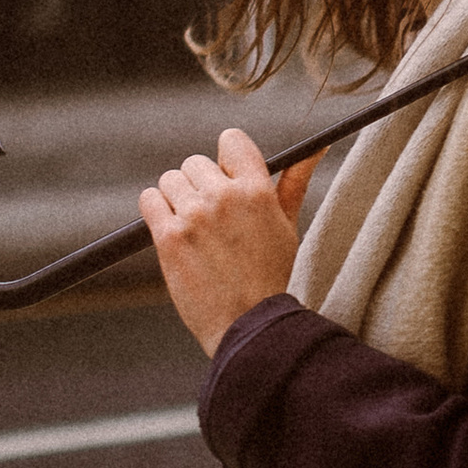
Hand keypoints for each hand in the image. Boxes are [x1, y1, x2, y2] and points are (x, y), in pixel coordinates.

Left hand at [136, 129, 318, 358]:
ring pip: (170, 180)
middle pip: (194, 163)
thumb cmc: (271, 276)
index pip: (231, 140)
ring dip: (177, 200)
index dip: (225, 161)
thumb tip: (317, 146)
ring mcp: (194, 216)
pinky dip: (156, 212)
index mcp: (257, 190)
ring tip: (194, 232)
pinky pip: (149, 200)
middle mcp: (224, 197)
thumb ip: (295, 180)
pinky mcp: (169, 237)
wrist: (250, 327)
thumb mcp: (288, 225)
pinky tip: (173, 233)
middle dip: (200, 187)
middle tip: (212, 221)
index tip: (226, 183)